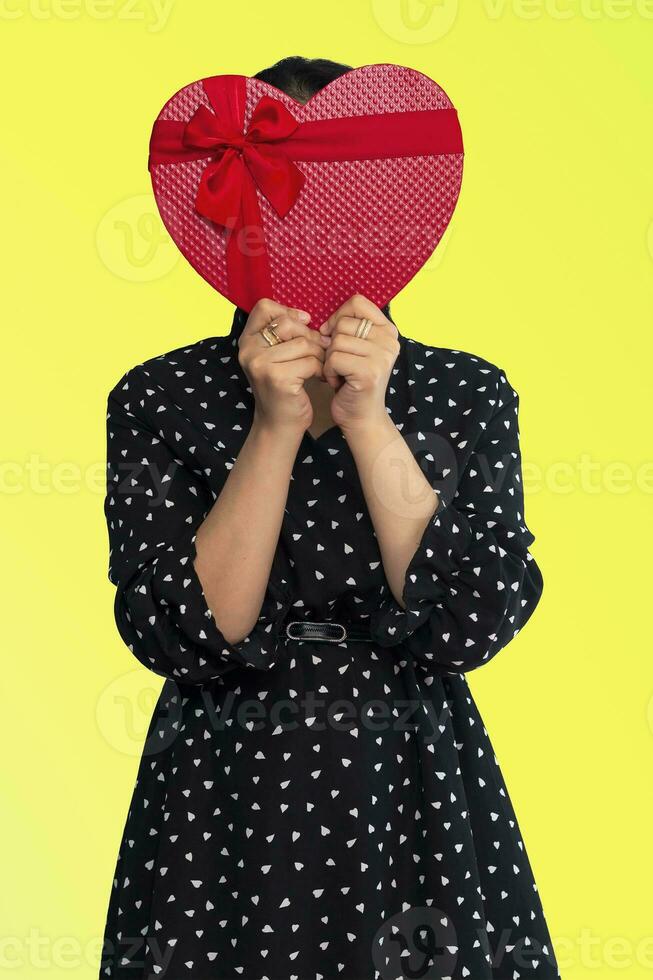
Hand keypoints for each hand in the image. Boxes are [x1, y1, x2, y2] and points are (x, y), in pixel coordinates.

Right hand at [238, 299, 330, 437]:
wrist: (279, 424)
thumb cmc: (283, 388)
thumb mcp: (276, 356)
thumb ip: (284, 334)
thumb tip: (306, 317)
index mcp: (246, 341)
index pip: (264, 307)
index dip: (288, 312)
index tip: (304, 325)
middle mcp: (249, 350)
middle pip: (288, 324)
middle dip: (310, 337)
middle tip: (318, 352)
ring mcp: (261, 364)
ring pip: (303, 343)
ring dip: (319, 354)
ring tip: (320, 366)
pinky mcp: (277, 378)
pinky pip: (310, 361)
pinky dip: (320, 369)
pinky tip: (320, 378)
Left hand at [319, 294, 399, 434]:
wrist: (361, 417)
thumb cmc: (352, 381)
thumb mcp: (356, 349)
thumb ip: (349, 328)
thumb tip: (325, 323)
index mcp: (388, 331)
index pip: (357, 302)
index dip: (338, 316)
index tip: (333, 335)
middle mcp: (390, 341)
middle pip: (343, 323)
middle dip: (332, 344)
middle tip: (341, 363)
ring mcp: (381, 356)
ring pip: (336, 341)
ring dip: (330, 360)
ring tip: (341, 374)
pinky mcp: (369, 372)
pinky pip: (334, 358)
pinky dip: (329, 371)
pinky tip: (339, 383)